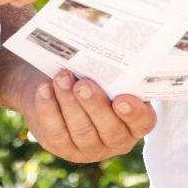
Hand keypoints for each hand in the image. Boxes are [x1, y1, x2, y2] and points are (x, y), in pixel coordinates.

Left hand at [19, 67, 154, 163]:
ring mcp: (90, 148)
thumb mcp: (107, 70)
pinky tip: (44, 90)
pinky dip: (48, 109)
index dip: (134, 113)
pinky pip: (56, 132)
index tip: (121, 98)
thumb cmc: (91, 73)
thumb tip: (110, 40)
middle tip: (83, 84)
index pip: (143, 121)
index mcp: (136, 120)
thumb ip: (114, 66)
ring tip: (62, 78)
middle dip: (95, 105)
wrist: (58, 83)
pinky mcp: (63, 147)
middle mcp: (116, 139)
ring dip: (69, 103)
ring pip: (81, 131)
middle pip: (110, 129)